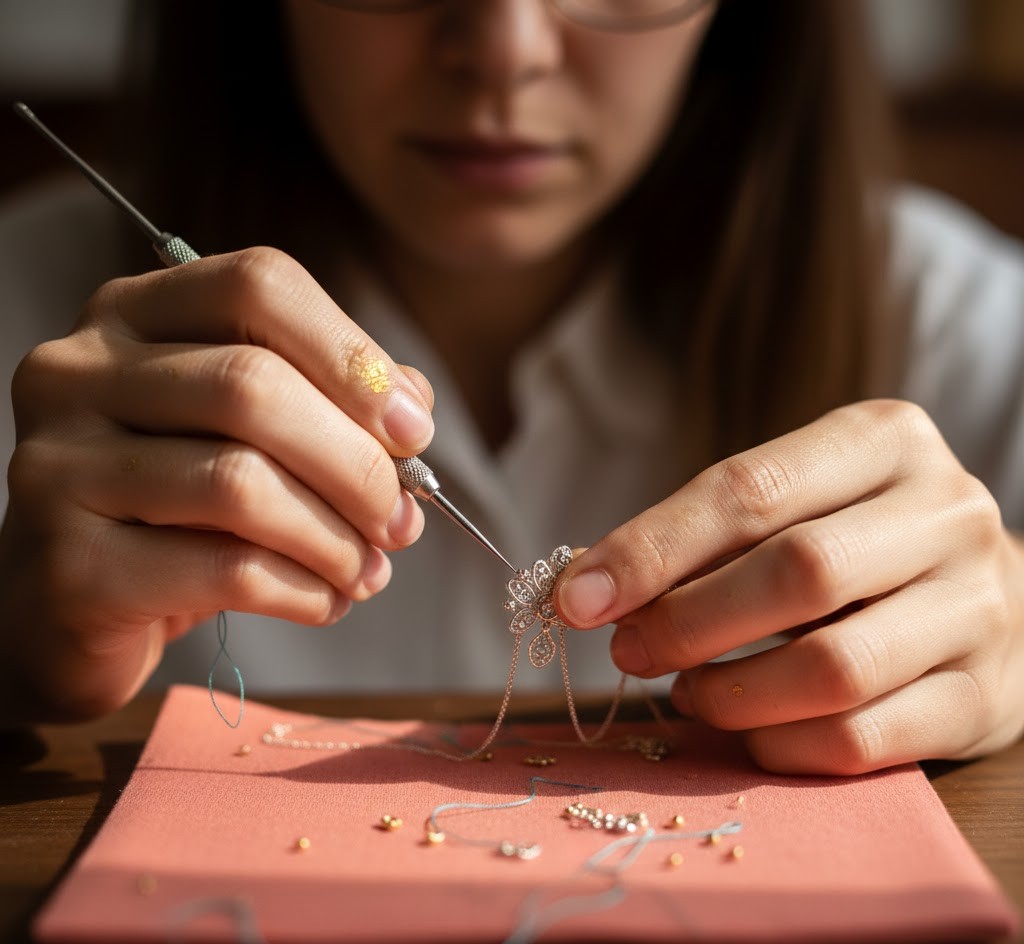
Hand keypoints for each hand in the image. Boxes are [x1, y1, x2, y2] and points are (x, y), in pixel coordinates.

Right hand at [1, 247, 433, 720]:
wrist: (73, 606)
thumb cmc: (179, 505)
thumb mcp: (251, 431)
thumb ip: (332, 398)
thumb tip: (412, 405)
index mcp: (132, 313)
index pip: (257, 285)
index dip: (353, 356)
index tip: (414, 430)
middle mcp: (76, 371)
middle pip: (253, 386)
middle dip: (356, 464)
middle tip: (403, 521)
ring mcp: (57, 466)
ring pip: (240, 482)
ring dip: (335, 537)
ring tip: (370, 569)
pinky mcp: (70, 566)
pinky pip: (223, 569)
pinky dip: (302, 590)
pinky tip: (326, 600)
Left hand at [556, 400, 1023, 773]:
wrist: (986, 597)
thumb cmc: (854, 542)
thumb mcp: (790, 507)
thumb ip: (702, 538)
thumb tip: (588, 587)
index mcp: (883, 441)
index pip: (751, 487)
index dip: (653, 547)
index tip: (577, 596)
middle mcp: (946, 514)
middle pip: (799, 571)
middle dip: (688, 621)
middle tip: (627, 649)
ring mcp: (978, 610)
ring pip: (833, 668)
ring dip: (731, 693)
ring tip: (686, 691)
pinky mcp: (986, 698)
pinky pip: (864, 740)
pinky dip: (781, 746)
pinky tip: (748, 732)